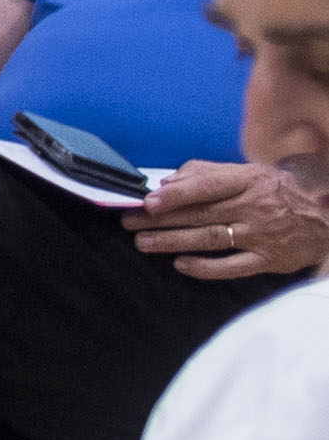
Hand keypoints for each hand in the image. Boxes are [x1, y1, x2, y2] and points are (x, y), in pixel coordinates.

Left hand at [133, 161, 328, 284]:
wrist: (327, 216)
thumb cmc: (278, 192)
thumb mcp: (249, 172)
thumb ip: (208, 173)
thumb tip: (168, 181)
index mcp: (249, 181)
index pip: (207, 186)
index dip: (175, 195)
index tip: (147, 202)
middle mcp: (255, 207)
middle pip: (200, 214)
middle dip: (160, 220)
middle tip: (130, 223)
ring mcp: (262, 235)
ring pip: (210, 239)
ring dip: (173, 242)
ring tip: (143, 243)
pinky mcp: (269, 259)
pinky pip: (232, 267)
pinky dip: (205, 267)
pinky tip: (181, 265)